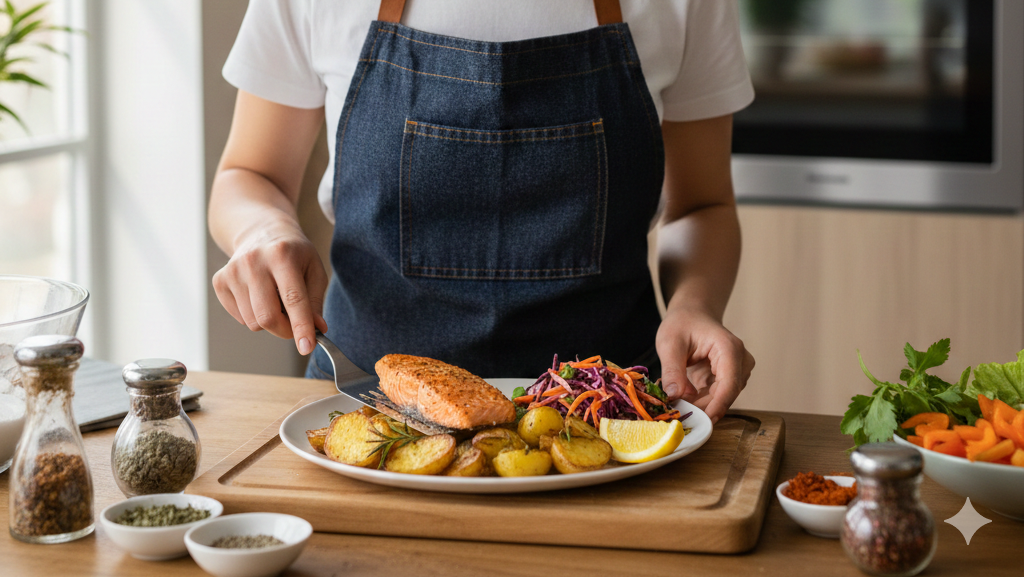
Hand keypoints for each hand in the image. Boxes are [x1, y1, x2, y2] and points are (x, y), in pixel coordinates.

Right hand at [212, 221, 328, 354]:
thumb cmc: (293, 253)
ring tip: (275, 299)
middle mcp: (254, 261)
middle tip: (295, 326)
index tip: (307, 347)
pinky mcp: (220, 280)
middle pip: (267, 317)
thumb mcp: (314, 269)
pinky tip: (259, 295)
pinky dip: (253, 315)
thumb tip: (317, 329)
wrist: (261, 231)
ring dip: (269, 321)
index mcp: (282, 255)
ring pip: (253, 322)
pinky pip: (240, 318)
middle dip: (285, 331)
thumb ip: (316, 301)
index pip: (293, 299)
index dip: (301, 327)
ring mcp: (233, 270)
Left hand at [655, 305, 753, 423]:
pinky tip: (684, 401)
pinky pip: (717, 397)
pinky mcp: (729, 378)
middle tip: (679, 416)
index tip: (701, 421)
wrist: (692, 315)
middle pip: (727, 394)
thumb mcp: (670, 343)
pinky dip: (700, 402)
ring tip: (678, 406)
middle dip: (704, 408)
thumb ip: (672, 370)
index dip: (716, 406)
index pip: (729, 384)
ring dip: (701, 406)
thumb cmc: (682, 324)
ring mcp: (737, 371)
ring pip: (722, 398)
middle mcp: (740, 361)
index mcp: (729, 348)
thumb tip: (675, 396)